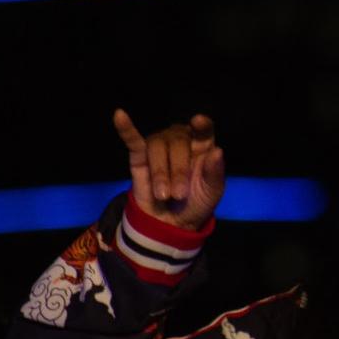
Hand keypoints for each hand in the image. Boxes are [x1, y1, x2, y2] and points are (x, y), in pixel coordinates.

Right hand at [113, 110, 225, 229]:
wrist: (171, 223)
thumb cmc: (196, 202)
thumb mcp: (211, 192)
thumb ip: (215, 172)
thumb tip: (218, 151)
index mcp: (202, 146)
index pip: (204, 130)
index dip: (202, 124)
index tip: (198, 122)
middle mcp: (181, 141)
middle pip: (177, 141)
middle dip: (178, 170)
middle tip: (179, 195)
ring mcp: (159, 147)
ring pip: (156, 145)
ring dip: (160, 172)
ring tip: (162, 195)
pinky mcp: (139, 156)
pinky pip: (133, 140)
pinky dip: (126, 129)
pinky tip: (120, 116)